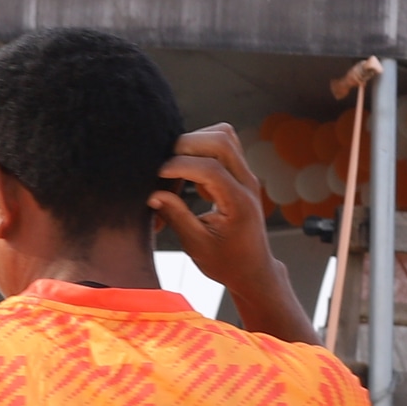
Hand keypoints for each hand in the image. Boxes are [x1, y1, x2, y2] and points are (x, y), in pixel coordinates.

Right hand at [151, 125, 280, 291]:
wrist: (252, 269)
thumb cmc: (227, 262)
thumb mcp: (196, 245)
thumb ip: (176, 216)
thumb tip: (154, 195)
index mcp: (238, 201)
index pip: (210, 167)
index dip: (180, 165)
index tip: (157, 175)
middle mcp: (247, 182)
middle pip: (221, 140)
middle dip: (187, 145)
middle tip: (164, 165)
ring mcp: (246, 175)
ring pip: (225, 137)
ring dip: (196, 143)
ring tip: (176, 166)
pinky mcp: (240, 174)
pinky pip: (223, 147)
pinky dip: (201, 151)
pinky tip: (187, 172)